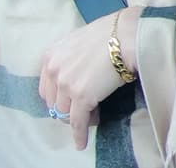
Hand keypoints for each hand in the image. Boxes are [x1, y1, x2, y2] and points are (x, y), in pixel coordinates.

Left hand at [39, 6, 141, 149]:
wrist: (129, 35)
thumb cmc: (113, 33)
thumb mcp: (81, 40)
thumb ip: (73, 57)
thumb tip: (80, 70)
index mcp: (51, 56)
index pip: (47, 87)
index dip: (58, 98)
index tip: (69, 102)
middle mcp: (54, 70)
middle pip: (54, 102)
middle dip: (67, 109)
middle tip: (83, 111)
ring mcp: (66, 85)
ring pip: (66, 113)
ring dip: (78, 118)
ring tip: (93, 118)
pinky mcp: (82, 97)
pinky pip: (78, 122)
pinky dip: (80, 134)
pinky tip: (81, 142)